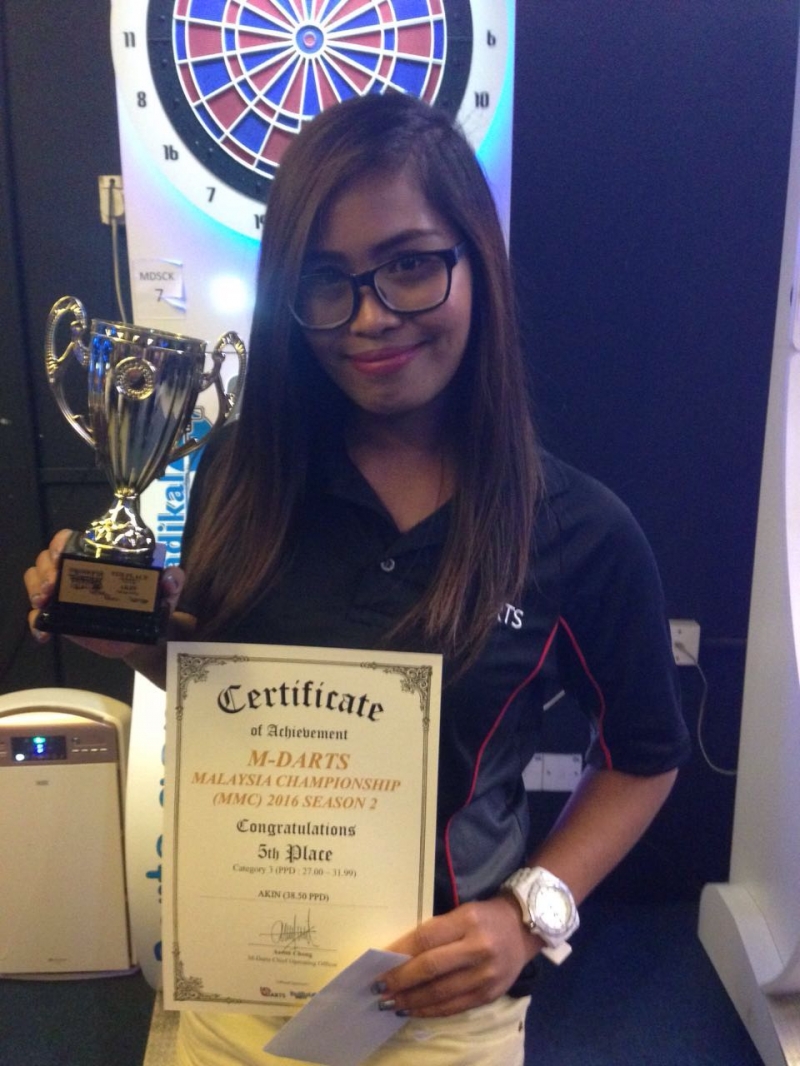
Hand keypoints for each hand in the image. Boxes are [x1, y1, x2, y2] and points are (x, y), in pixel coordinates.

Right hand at [24, 529, 185, 658]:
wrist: (143, 639)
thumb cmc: (151, 605)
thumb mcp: (166, 591)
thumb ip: (172, 580)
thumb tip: (170, 578)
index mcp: (97, 558)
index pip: (69, 540)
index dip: (61, 543)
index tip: (62, 555)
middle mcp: (76, 572)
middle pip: (46, 559)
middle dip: (44, 569)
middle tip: (52, 586)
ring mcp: (64, 595)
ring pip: (35, 581)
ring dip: (34, 589)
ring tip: (44, 602)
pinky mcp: (60, 618)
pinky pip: (38, 618)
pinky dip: (36, 623)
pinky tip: (44, 635)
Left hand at [375, 895, 540, 1018]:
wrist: (525, 929)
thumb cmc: (486, 917)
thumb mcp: (462, 913)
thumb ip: (436, 932)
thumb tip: (400, 954)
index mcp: (468, 921)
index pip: (426, 938)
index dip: (400, 953)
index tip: (379, 963)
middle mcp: (478, 948)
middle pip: (431, 968)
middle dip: (401, 980)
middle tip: (379, 988)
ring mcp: (486, 975)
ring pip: (441, 992)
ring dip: (411, 1000)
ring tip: (390, 1003)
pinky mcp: (490, 994)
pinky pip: (455, 1007)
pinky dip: (431, 1010)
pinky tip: (413, 1010)